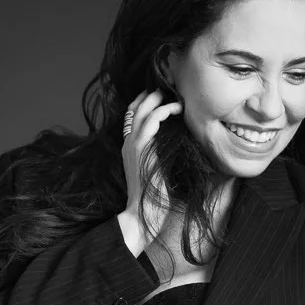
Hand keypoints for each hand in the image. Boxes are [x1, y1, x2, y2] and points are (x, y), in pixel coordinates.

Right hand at [121, 88, 183, 238]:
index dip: (144, 103)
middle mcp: (128, 145)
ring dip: (159, 99)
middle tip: (167, 86)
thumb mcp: (156, 176)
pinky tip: (176, 109)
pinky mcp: (142, 150)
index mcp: (129, 150)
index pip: (132, 118)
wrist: (141, 217)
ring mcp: (133, 147)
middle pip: (135, 109)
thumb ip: (160, 160)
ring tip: (174, 94)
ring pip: (142, 111)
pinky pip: (152, 122)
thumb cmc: (152, 203)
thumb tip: (176, 151)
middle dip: (150, 94)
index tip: (158, 95)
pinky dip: (164, 111)